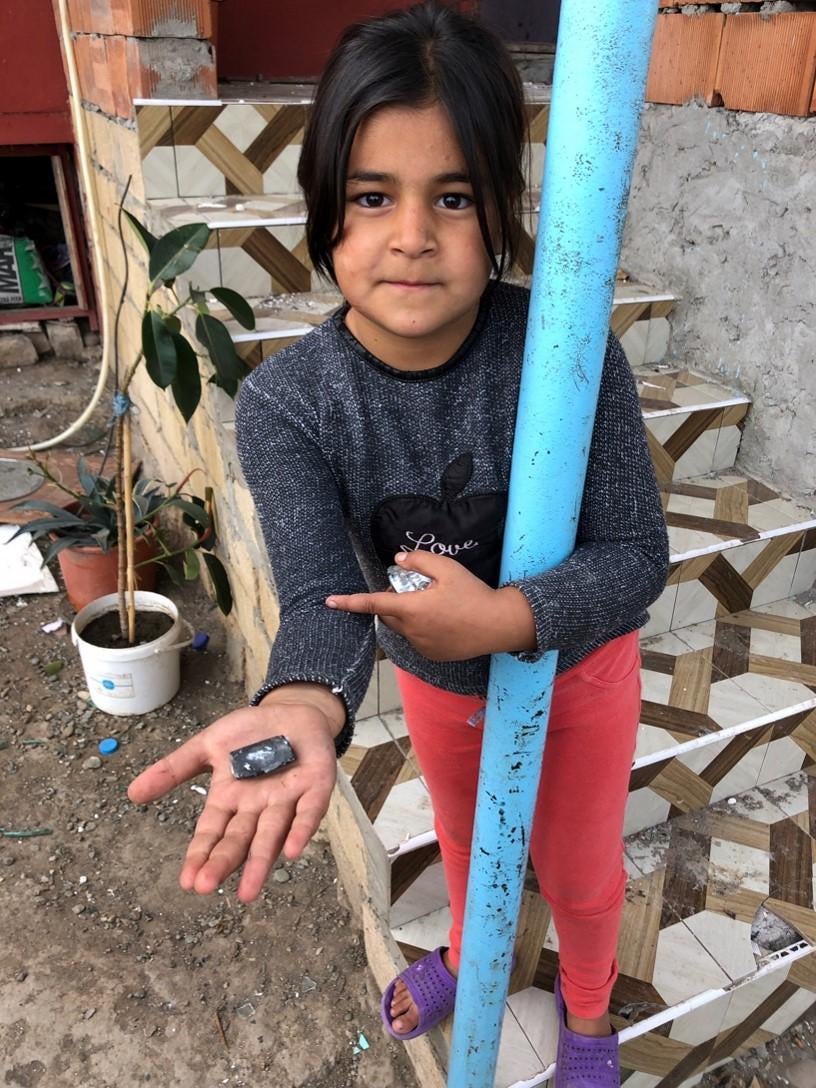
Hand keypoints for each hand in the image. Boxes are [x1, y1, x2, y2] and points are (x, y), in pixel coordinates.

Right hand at [127, 702, 337, 902]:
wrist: (293, 711)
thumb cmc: (250, 733)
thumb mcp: (208, 745)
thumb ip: (174, 768)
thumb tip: (132, 793)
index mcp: (229, 800)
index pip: (212, 833)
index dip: (200, 855)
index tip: (188, 881)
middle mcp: (257, 808)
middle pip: (238, 840)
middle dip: (223, 863)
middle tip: (206, 886)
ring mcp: (287, 800)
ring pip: (271, 836)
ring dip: (260, 863)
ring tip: (247, 892)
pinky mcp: (315, 789)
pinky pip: (308, 813)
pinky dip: (301, 831)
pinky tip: (293, 852)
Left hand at [326, 551, 535, 660]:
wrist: (499, 625)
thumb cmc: (474, 594)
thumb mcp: (448, 569)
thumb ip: (420, 561)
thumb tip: (398, 559)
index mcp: (412, 609)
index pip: (373, 603)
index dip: (349, 602)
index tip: (329, 601)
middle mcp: (412, 631)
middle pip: (387, 615)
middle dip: (392, 602)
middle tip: (415, 589)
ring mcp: (422, 646)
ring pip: (403, 628)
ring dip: (408, 616)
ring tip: (436, 605)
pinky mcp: (433, 655)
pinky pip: (417, 640)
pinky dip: (421, 629)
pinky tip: (444, 621)